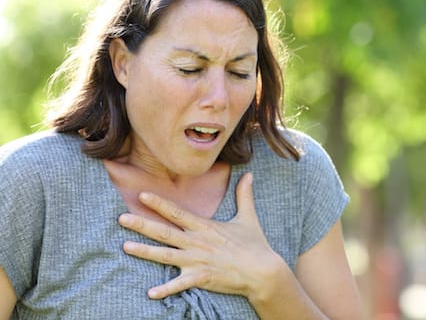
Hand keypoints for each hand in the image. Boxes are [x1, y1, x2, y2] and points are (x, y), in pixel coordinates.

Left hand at [118, 173, 284, 299]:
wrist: (263, 271)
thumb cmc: (255, 244)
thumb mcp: (248, 217)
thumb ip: (244, 195)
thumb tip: (249, 174)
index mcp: (205, 226)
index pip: (177, 212)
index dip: (159, 203)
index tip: (142, 194)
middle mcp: (197, 242)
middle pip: (164, 232)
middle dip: (141, 224)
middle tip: (121, 218)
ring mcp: (197, 260)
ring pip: (165, 255)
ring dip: (144, 251)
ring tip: (125, 246)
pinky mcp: (201, 277)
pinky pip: (179, 285)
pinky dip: (165, 289)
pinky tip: (150, 293)